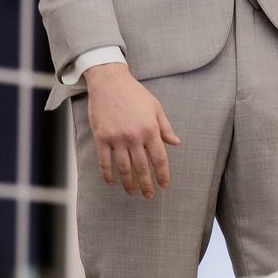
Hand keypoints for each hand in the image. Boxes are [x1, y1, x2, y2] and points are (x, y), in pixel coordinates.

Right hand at [85, 65, 180, 196]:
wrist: (109, 81)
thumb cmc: (134, 93)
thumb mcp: (155, 107)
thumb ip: (165, 127)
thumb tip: (176, 143)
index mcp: (150, 129)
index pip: (159, 158)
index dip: (162, 174)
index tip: (164, 185)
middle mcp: (134, 136)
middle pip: (142, 167)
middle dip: (146, 184)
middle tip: (149, 196)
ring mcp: (117, 138)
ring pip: (124, 167)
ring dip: (128, 183)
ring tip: (132, 192)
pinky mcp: (102, 137)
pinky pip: (104, 161)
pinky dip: (108, 174)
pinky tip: (112, 182)